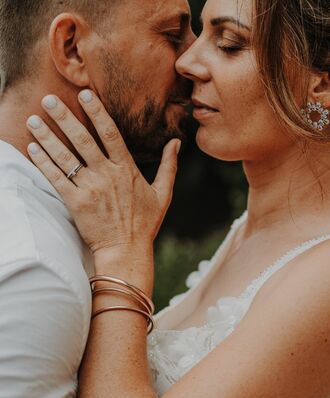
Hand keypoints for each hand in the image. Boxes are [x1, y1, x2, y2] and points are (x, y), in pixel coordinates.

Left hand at [26, 91, 180, 255]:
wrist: (126, 251)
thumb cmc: (144, 224)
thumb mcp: (163, 194)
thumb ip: (169, 166)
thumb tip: (177, 143)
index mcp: (126, 169)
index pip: (110, 133)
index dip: (97, 112)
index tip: (84, 94)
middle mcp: (107, 175)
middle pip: (83, 139)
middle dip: (64, 117)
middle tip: (49, 99)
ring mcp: (90, 189)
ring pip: (66, 157)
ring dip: (47, 136)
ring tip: (33, 120)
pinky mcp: (76, 203)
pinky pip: (56, 178)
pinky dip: (43, 163)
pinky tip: (32, 148)